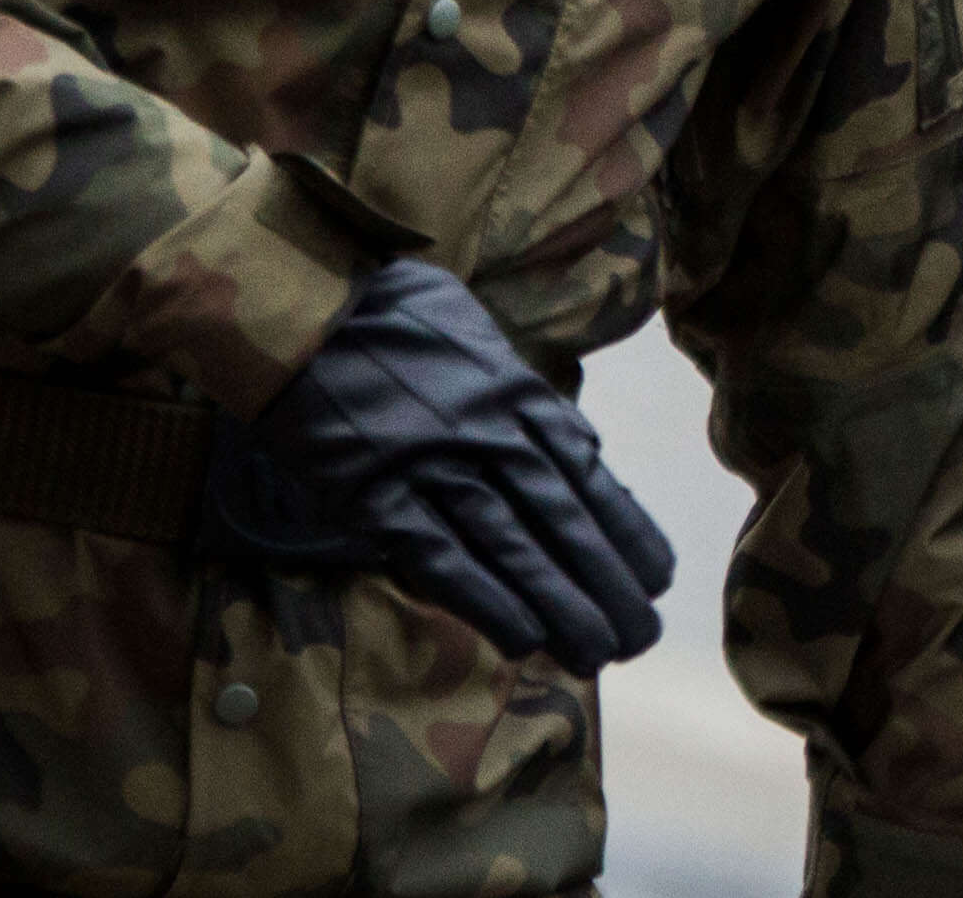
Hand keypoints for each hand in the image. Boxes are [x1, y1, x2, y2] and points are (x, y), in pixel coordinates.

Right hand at [252, 258, 675, 668]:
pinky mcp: (376, 496)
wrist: (306, 309)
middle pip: (563, 523)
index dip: (626, 534)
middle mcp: (494, 436)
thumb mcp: (481, 341)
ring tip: (596, 653)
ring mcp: (437, 467)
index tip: (656, 578)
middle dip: (605, 585)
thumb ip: (523, 397)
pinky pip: (440, 557)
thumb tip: (571, 446)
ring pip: (514, 548)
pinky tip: (522, 638)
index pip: (590, 479)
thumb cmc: (395, 319)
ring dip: (559, 606)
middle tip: (638, 637)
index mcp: (523, 399)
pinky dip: (485, 599)